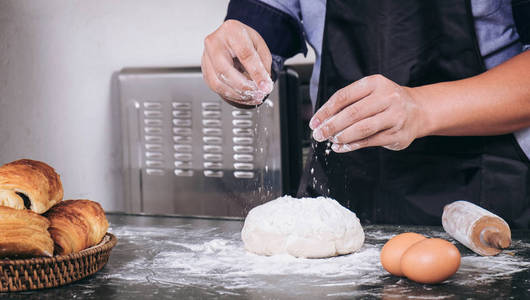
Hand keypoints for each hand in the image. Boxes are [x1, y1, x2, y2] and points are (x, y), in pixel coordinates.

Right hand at [202, 20, 273, 105]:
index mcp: (231, 31)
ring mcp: (206, 56)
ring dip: (237, 94)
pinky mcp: (204, 69)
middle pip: (225, 70)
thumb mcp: (259, 46)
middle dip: (244, 87)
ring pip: (217, 82)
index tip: (265, 86)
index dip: (256, 73)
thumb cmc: (244, 40)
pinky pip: (214, 87)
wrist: (231, 38)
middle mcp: (214, 42)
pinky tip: (241, 96)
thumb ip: (263, 64)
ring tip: (251, 97)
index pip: (245, 54)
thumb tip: (263, 85)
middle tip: (257, 94)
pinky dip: (230, 95)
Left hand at [309, 74, 426, 151]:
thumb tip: (322, 119)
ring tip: (331, 140)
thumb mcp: (370, 92)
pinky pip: (369, 141)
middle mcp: (387, 97)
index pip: (344, 96)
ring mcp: (394, 116)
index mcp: (375, 83)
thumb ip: (348, 103)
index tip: (315, 121)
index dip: (326, 111)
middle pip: (352, 113)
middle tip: (319, 134)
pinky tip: (341, 147)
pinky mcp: (397, 134)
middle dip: (331, 126)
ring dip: (342, 137)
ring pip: (362, 129)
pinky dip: (352, 146)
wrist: (418, 110)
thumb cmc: (386, 101)